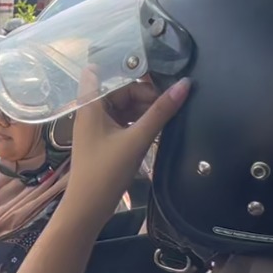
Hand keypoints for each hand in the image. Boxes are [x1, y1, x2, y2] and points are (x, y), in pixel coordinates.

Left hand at [69, 75, 189, 214]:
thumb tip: (184, 85)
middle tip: (169, 102)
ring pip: (124, 106)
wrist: (87, 207)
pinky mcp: (105, 140)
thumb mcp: (137, 139)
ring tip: (166, 116)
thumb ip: (161, 111)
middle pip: (120, 89)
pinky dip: (140, 121)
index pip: (98, 71)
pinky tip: (157, 128)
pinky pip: (125, 121)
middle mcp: (91, 112)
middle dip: (144, 92)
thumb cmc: (105, 172)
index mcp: (90, 105)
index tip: (150, 66)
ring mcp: (97, 126)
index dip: (121, 65)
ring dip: (145, 108)